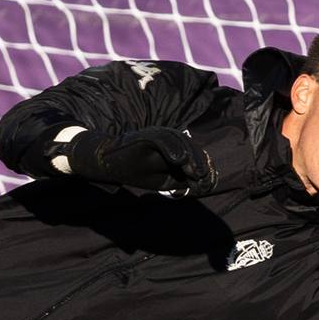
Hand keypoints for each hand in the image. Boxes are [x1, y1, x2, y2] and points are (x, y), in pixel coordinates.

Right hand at [77, 126, 217, 194]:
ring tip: (196, 171)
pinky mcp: (145, 136)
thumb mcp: (164, 181)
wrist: (110, 162)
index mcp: (175, 149)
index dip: (204, 167)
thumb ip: (182, 180)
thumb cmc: (138, 171)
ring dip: (190, 156)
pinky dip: (171, 147)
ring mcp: (157, 136)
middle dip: (199, 163)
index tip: (208, 183)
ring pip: (179, 141)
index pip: (195, 154)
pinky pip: (161, 139)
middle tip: (203, 178)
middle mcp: (169, 139)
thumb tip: (200, 183)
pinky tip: (179, 159)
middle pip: (190, 147)